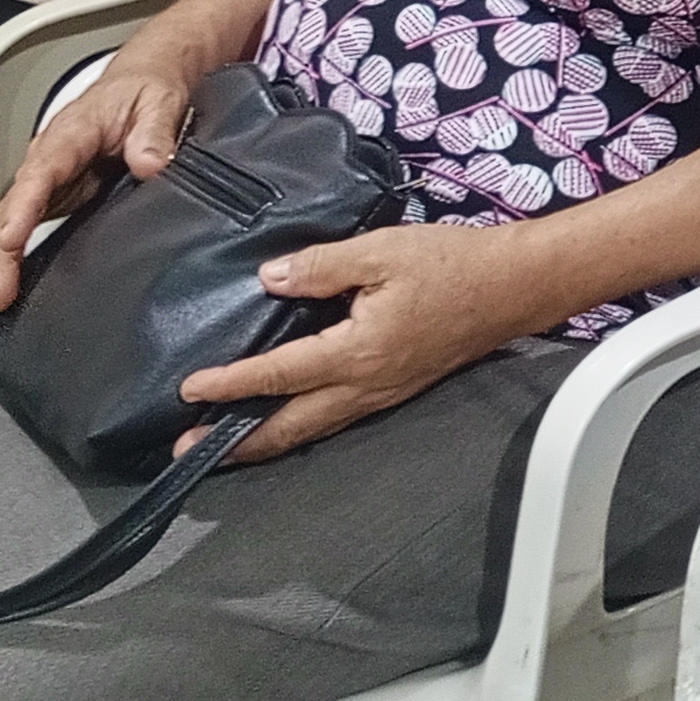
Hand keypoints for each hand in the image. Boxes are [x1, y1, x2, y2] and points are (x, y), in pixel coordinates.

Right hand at [0, 36, 207, 314]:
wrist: (140, 81)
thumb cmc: (145, 91)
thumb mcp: (159, 103)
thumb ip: (154, 132)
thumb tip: (150, 163)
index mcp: (72, 133)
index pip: (41, 172)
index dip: (22, 207)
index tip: (9, 240)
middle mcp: (47, 158)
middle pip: (11, 205)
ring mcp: (44, 179)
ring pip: (2, 220)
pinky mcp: (50, 195)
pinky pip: (11, 226)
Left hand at [175, 222, 538, 463]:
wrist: (514, 286)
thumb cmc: (452, 263)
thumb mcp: (381, 250)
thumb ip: (320, 266)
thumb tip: (268, 280)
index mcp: (356, 351)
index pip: (278, 374)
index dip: (230, 383)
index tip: (189, 390)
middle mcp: (365, 386)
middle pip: (289, 427)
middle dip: (235, 443)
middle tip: (186, 450)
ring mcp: (382, 395)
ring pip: (312, 430)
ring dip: (264, 442)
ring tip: (223, 447)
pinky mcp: (394, 390)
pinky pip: (336, 420)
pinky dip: (299, 428)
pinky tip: (286, 421)